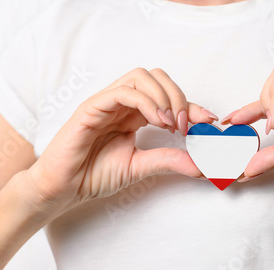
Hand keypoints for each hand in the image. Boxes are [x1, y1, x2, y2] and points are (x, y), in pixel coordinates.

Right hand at [22, 68, 216, 215]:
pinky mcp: (92, 107)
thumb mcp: (140, 167)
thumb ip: (169, 160)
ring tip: (172, 124)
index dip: (192, 106)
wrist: (63, 188)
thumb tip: (202, 165)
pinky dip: (145, 101)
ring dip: (164, 96)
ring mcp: (107, 102)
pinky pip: (122, 92)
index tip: (209, 122)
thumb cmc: (94, 174)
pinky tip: (158, 121)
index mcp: (134, 115)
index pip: (168, 97)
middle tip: (188, 125)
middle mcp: (122, 104)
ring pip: (141, 77)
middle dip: (179, 97)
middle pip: (157, 77)